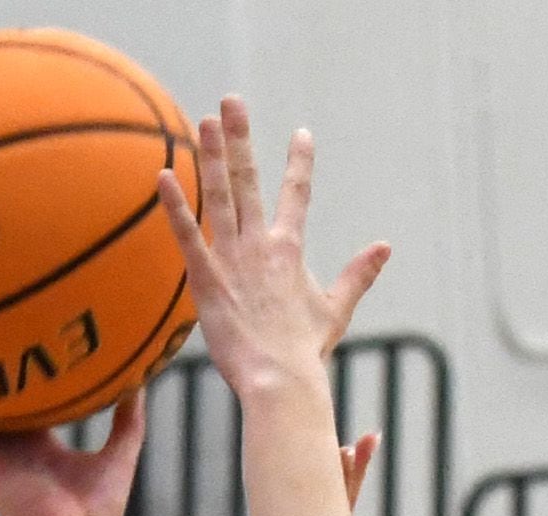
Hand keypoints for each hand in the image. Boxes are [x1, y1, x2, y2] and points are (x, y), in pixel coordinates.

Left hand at [157, 96, 388, 396]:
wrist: (281, 381)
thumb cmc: (304, 352)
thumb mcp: (335, 310)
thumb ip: (358, 275)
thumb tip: (386, 248)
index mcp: (291, 250)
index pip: (297, 194)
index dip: (299, 162)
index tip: (301, 133)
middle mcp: (262, 245)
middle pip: (250, 180)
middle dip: (240, 138)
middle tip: (231, 101)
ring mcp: (233, 260)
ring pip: (219, 197)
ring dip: (210, 157)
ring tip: (203, 121)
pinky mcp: (207, 281)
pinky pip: (188, 236)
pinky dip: (175, 207)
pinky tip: (162, 176)